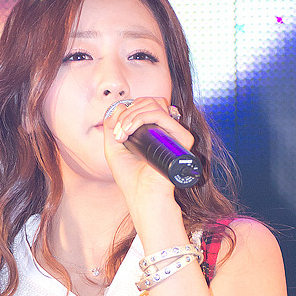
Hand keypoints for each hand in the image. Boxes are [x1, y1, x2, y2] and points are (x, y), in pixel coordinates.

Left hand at [102, 97, 194, 212]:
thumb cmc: (129, 177)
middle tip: (119, 132)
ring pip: (156, 104)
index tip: (117, 132)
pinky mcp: (183, 139)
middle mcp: (167, 130)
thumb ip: (113, 124)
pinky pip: (161, 114)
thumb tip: (121, 106)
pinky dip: (141, 117)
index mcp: (155, 130)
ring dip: (133, 114)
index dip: (128, 111)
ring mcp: (176, 133)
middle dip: (129, 112)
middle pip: (151, 101)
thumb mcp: (114, 147)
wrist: (142, 195)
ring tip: (123, 132)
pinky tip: (130, 130)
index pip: (146, 105)